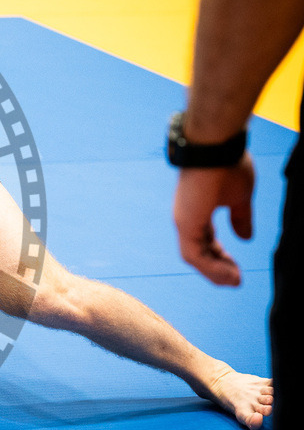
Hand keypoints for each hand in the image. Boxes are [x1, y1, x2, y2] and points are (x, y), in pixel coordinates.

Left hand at [173, 152, 254, 285]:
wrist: (215, 147)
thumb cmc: (226, 165)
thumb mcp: (239, 197)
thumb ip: (240, 218)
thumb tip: (246, 238)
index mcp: (198, 211)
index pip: (207, 241)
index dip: (220, 256)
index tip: (236, 269)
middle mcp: (187, 218)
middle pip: (200, 251)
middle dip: (217, 267)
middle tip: (235, 280)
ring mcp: (184, 221)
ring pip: (195, 257)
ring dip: (214, 272)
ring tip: (233, 282)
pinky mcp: (185, 223)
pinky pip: (194, 254)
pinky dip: (210, 267)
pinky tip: (227, 275)